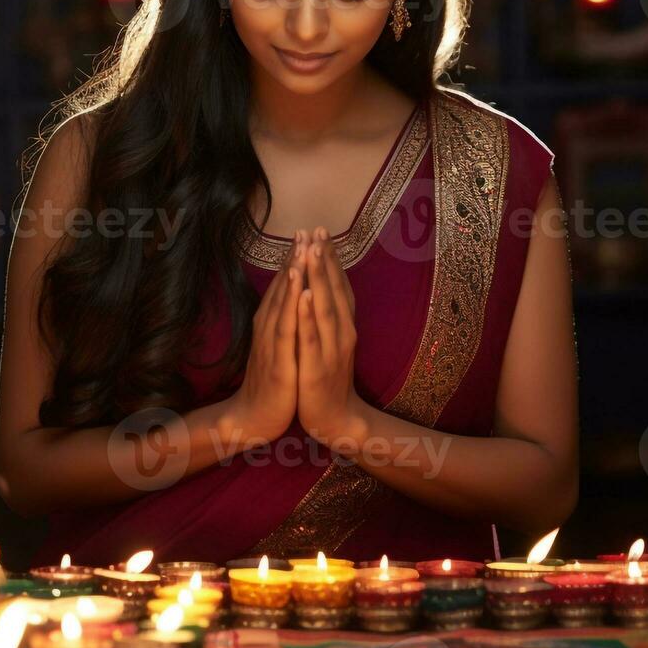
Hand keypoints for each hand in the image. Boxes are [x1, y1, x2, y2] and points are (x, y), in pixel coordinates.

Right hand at [228, 233, 304, 444]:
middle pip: (283, 286)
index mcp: (272, 322)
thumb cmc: (271, 381)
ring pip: (284, 300)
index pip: (285, 284)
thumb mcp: (279, 345)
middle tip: (306, 228)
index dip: (296, 258)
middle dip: (295, 256)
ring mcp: (271, 341)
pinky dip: (292, 304)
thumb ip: (284, 320)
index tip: (309, 232)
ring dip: (293, 272)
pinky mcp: (277, 358)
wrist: (254, 416)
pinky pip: (286, 327)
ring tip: (302, 246)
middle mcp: (269, 325)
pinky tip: (300, 287)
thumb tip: (292, 296)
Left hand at [295, 228, 369, 454]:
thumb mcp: (331, 341)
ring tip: (311, 251)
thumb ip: (329, 315)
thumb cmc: (328, 377)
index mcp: (343, 325)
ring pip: (324, 307)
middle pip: (333, 289)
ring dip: (318, 277)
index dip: (330, 257)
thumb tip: (324, 285)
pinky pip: (312, 336)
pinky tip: (304, 295)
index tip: (321, 230)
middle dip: (324, 258)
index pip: (338, 284)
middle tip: (317, 229)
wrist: (334, 418)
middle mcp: (342, 332)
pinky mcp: (317, 366)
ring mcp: (331, 348)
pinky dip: (309, 314)